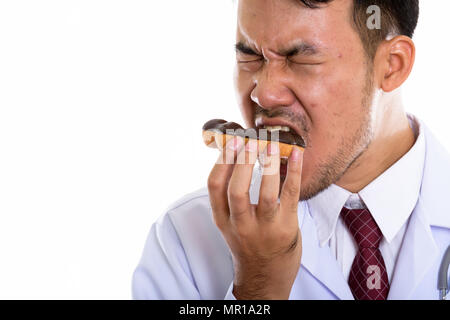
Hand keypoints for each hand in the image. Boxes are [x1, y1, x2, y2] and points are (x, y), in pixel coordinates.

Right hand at [207, 136, 303, 299]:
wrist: (266, 276)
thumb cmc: (249, 242)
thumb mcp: (230, 223)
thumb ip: (229, 197)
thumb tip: (235, 155)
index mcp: (223, 219)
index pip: (214, 186)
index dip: (222, 161)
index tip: (231, 141)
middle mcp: (240, 225)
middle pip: (236, 190)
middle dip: (242, 162)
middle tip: (250, 140)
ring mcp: (264, 229)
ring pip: (265, 194)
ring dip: (268, 165)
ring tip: (271, 144)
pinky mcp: (286, 228)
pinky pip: (290, 196)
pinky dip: (294, 172)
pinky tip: (297, 155)